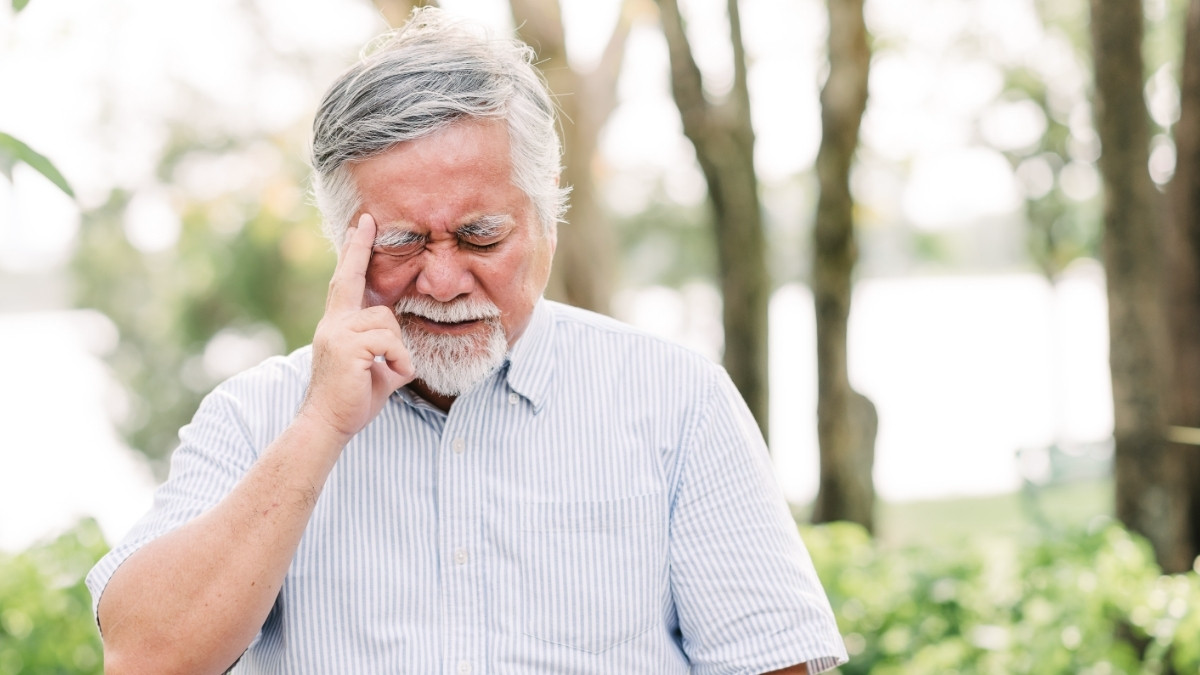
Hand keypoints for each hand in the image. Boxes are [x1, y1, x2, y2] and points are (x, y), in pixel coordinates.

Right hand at [300, 214, 413, 439]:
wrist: (327, 424)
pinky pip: (390, 342)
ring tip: (390, 371)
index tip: (360, 227)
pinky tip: (392, 376)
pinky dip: (400, 361)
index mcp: (337, 326)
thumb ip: (384, 349)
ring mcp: (338, 333)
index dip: (353, 254)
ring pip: (387, 321)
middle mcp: (333, 324)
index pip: (345, 282)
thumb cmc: (352, 401)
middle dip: (359, 249)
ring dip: (399, 349)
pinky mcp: (348, 346)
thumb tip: (401, 348)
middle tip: (367, 220)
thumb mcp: (372, 368)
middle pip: (352, 281)